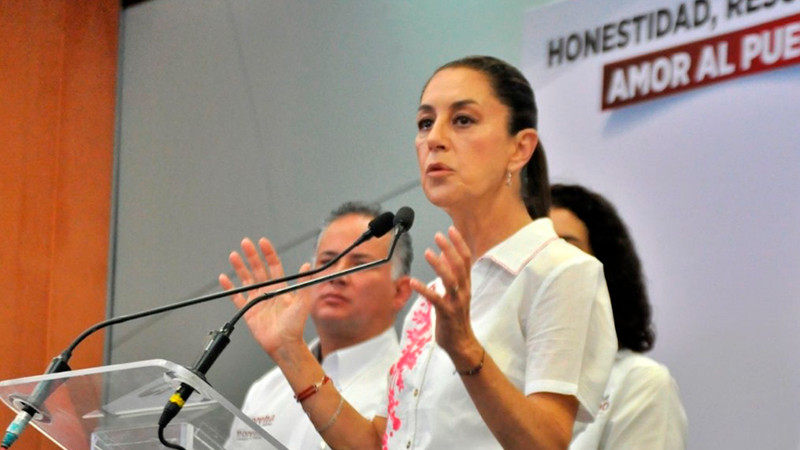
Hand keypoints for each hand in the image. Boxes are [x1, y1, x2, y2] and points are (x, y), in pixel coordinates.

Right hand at [219, 237, 311, 357]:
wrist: (285, 344)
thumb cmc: (296, 326)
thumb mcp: (303, 302)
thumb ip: (303, 283)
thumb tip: (307, 266)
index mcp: (280, 288)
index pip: (273, 266)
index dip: (268, 253)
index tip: (263, 242)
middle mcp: (268, 292)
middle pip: (258, 269)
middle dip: (251, 256)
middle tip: (245, 243)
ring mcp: (257, 300)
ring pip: (246, 280)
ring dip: (240, 268)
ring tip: (234, 255)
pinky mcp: (248, 311)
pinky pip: (237, 297)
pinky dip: (230, 288)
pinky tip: (225, 278)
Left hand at [410, 226, 479, 361]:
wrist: (462, 344)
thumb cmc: (456, 318)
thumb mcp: (456, 294)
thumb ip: (452, 276)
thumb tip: (444, 256)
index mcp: (466, 285)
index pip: (466, 259)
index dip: (459, 243)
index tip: (451, 229)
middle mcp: (463, 291)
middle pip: (459, 265)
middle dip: (449, 249)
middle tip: (439, 235)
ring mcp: (456, 302)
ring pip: (450, 280)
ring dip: (438, 265)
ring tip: (427, 252)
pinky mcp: (446, 314)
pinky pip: (435, 299)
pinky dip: (424, 289)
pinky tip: (413, 282)